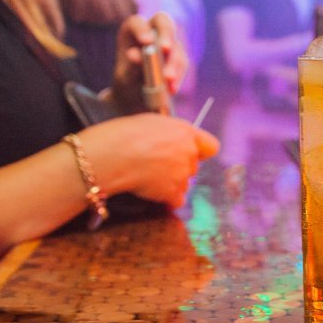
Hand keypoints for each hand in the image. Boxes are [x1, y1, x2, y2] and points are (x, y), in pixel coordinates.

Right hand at [80, 114, 219, 208]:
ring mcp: (183, 174)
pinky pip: (176, 200)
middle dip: (179, 168)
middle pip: (193, 167)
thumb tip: (167, 140)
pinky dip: (166, 199)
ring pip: (184, 184)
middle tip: (156, 166)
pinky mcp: (173, 192)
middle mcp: (189, 153)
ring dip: (171, 184)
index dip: (200, 151)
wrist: (111, 155)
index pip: (211, 146)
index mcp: (185, 132)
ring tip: (148, 178)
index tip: (188, 153)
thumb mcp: (149, 122)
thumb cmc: (122, 134)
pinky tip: (150, 192)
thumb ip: (167, 133)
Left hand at [110, 13, 189, 113]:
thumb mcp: (124, 78)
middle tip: (165, 49)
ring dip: (173, 62)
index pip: (137, 23)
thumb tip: (135, 54)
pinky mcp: (178, 58)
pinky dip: (178, 75)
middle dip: (166, 34)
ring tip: (168, 78)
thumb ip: (130, 66)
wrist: (137, 97)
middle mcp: (152, 33)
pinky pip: (182, 63)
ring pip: (176, 46)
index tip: (146, 42)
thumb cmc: (127, 83)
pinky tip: (172, 88)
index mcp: (132, 32)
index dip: (142, 29)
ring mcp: (168, 44)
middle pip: (163, 22)